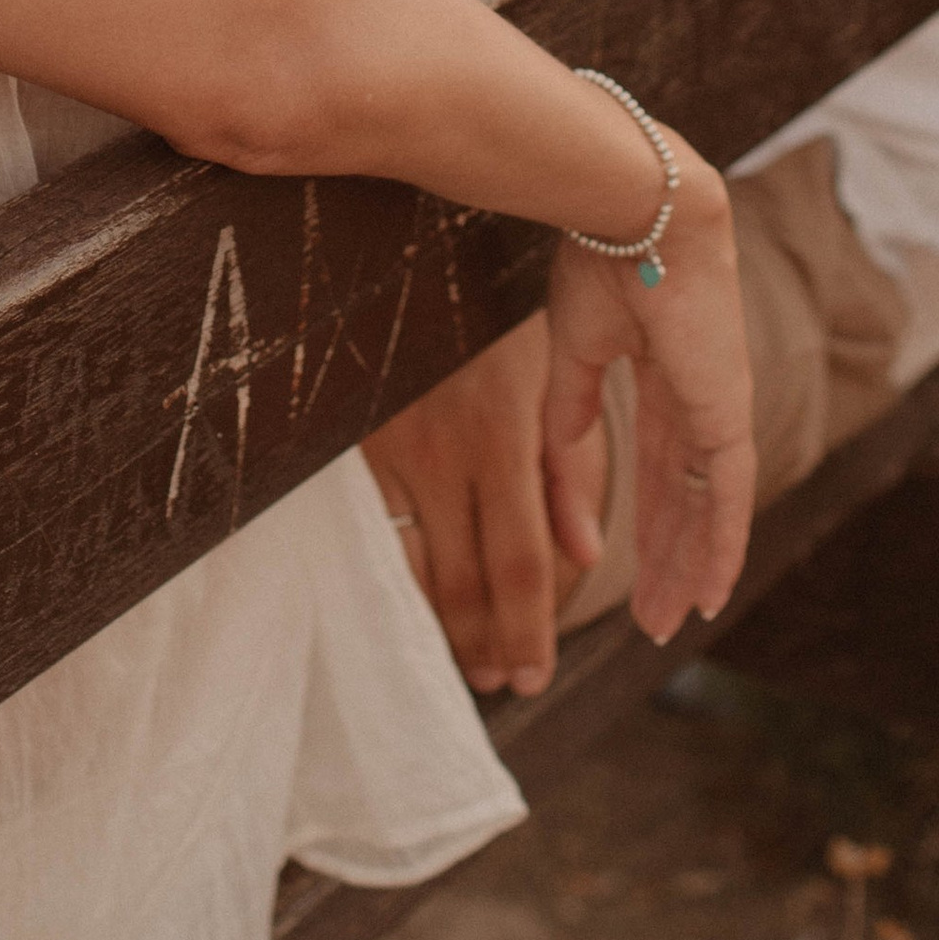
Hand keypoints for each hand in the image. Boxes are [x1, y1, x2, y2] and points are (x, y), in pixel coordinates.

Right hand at [364, 315, 581, 698]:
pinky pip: (374, 538)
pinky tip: (415, 606)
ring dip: (439, 627)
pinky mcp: (350, 449)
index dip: (529, 630)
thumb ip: (568, 472)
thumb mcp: (543, 376)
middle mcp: (441, 452)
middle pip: (464, 582)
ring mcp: (388, 453)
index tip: (535, 676)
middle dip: (485, 645)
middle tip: (500, 683)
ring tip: (464, 660)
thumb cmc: (489, 318)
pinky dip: (397, 583)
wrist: (396, 256)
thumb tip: (588, 557)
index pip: (520, 561)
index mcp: (498, 434)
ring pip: (411, 571)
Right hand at [542, 147, 755, 647]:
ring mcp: (717, 407)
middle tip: (653, 619)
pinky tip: (710, 593)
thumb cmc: (599, 257)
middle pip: (684, 501)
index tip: (629, 571)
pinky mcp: (725, 411)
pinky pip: (727, 496)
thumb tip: (567, 458)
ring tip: (671, 621)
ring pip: (706, 510)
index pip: (660, 469)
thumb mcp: (573, 348)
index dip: (646, 523)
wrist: (631, 211)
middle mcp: (698, 399)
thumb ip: (571, 409)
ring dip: (688, 567)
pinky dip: (721, 547)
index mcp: (664, 376)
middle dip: (667, 561)